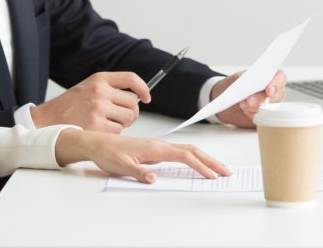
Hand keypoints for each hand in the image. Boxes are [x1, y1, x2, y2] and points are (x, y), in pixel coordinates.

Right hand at [31, 71, 150, 132]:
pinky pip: (118, 131)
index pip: (131, 78)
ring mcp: (98, 109)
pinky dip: (112, 134)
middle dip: (131, 112)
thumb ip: (109, 89)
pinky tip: (99, 130)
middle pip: (134, 103)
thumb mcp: (87, 88)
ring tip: (106, 123)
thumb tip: (137, 97)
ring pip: (128, 118)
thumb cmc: (68, 106)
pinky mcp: (97, 126)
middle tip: (122, 117)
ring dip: (122, 124)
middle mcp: (100, 92)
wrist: (47, 120)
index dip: (143, 88)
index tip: (147, 97)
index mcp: (99, 79)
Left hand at [54, 129, 230, 183]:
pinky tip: (196, 164)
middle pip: (192, 151)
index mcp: (155, 148)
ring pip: (187, 151)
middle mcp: (160, 145)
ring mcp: (158, 147)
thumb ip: (139, 172)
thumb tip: (154, 178)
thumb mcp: (121, 166)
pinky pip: (179, 153)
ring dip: (204, 159)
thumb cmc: (108, 153)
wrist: (97, 143)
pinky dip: (193, 158)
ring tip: (217, 168)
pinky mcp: (155, 150)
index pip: (185, 156)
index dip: (200, 166)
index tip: (212, 175)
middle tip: (226, 172)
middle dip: (211, 161)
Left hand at [211, 70, 287, 128]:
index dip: (277, 83)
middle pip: (277, 95)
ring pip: (271, 108)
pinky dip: (254, 116)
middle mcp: (274, 91)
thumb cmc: (233, 86)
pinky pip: (265, 119)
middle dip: (262, 98)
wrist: (225, 100)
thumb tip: (252, 84)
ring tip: (243, 105)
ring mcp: (271, 105)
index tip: (269, 90)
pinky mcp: (265, 117)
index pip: (280, 78)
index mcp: (270, 77)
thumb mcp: (237, 79)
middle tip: (250, 101)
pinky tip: (246, 112)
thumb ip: (246, 80)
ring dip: (256, 108)